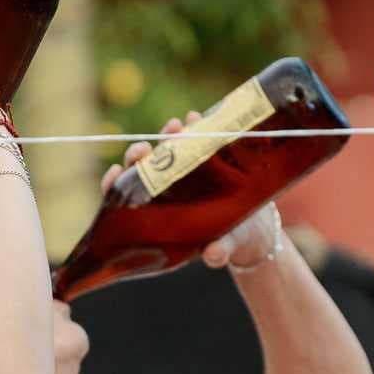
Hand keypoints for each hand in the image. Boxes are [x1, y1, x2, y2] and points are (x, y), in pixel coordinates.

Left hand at [99, 112, 280, 269]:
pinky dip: (195, 126)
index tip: (117, 172)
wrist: (257, 227)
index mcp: (159, 213)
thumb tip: (214, 255)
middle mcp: (167, 189)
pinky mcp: (205, 157)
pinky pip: (195, 138)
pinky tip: (196, 118)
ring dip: (168, 135)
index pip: (126, 198)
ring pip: (167, 149)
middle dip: (140, 154)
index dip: (116, 184)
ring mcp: (185, 170)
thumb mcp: (224, 248)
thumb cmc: (231, 241)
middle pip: (143, 168)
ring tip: (177, 126)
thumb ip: (218, 252)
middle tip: (146, 148)